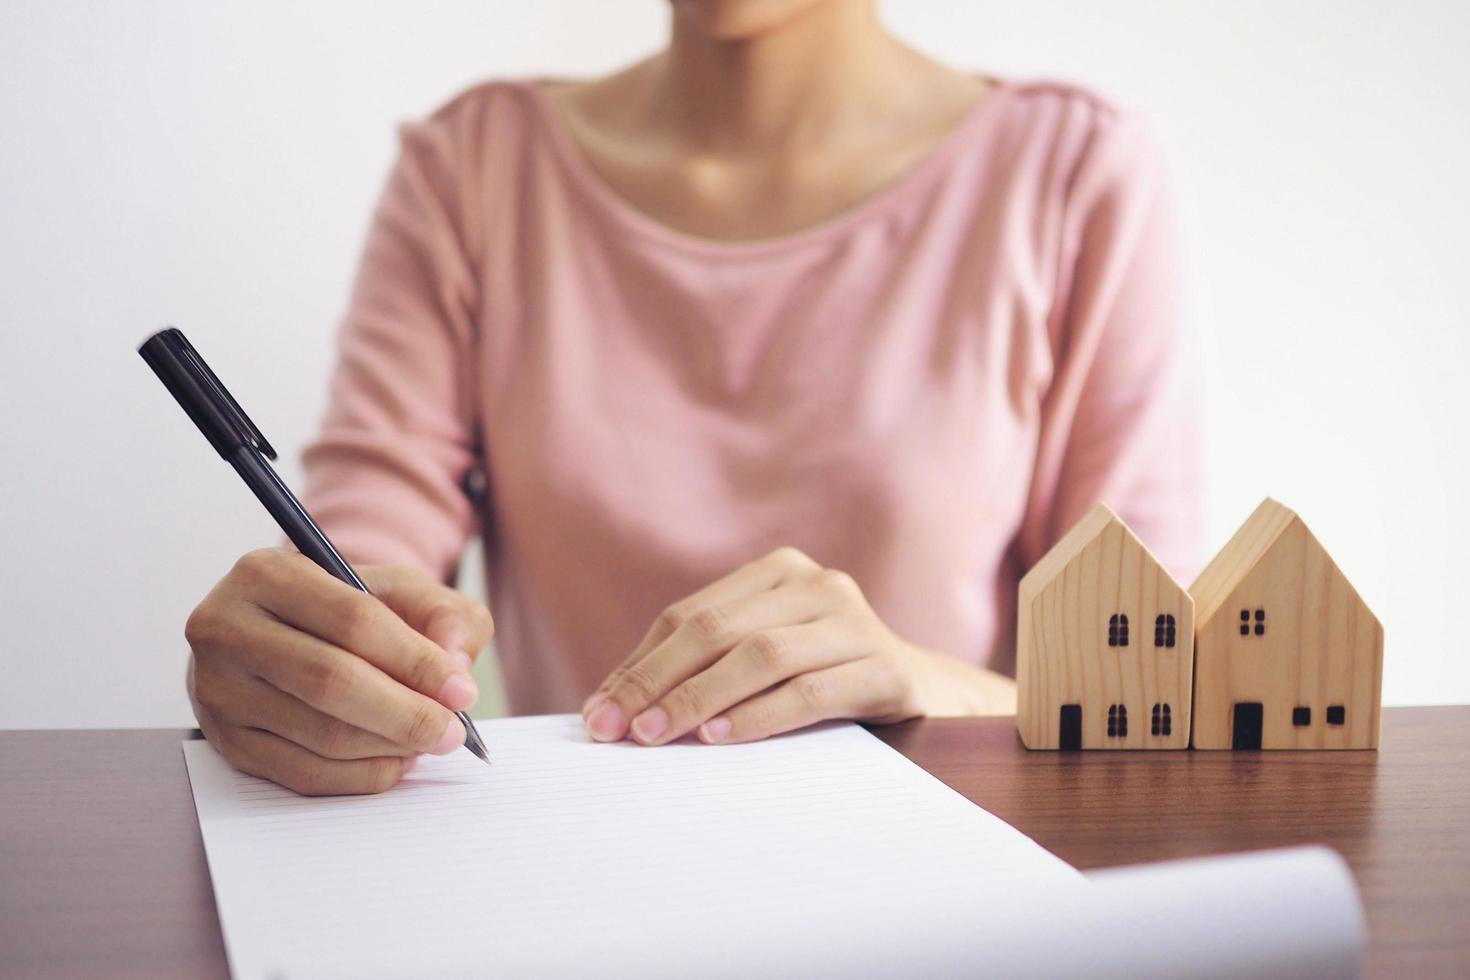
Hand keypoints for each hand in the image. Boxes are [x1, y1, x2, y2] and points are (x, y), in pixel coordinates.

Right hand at [185, 550, 493, 795]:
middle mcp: (226, 628)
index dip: (415, 661)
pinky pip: (302, 773)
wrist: (288, 630)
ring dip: (388, 747)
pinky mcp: (224, 741)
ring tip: (428, 741)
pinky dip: (361, 775)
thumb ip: (443, 614)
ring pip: (319, 734)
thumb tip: (455, 668)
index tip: (461, 692)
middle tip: (452, 732)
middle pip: (330, 682)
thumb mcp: (401, 589)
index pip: (353, 621)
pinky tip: (394, 760)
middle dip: (406, 714)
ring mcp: (217, 689)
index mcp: (266, 574)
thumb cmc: (349, 608)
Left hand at [581, 547, 1006, 746]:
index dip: (640, 664)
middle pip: (718, 630)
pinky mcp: (886, 669)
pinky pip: (809, 691)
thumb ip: (704, 664)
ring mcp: (857, 623)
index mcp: (780, 571)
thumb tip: (614, 704)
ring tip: (659, 734)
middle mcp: (820, 585)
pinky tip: (721, 738)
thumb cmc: (827, 676)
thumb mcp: (767, 655)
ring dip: (700, 698)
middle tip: (619, 729)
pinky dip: (758, 716)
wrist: (928, 693)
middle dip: (658, 682)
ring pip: (761, 656)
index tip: (600, 711)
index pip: (690, 615)